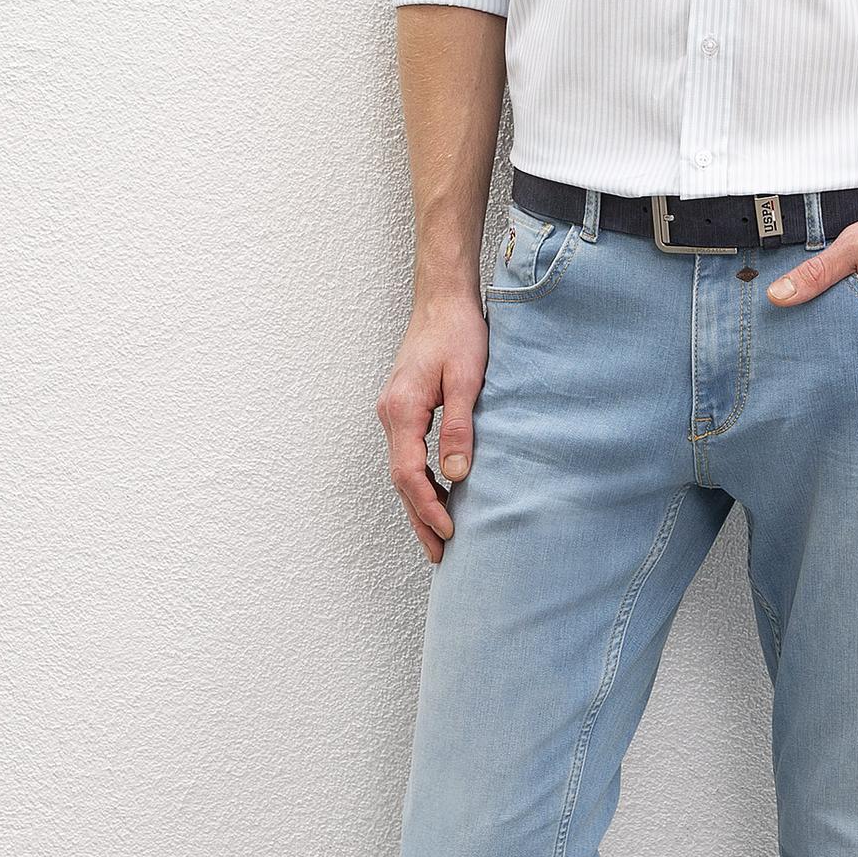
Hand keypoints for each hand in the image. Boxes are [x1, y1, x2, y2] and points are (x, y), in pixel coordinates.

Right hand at [378, 290, 490, 560]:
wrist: (443, 300)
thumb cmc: (458, 333)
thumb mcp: (467, 380)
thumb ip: (460, 428)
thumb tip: (457, 475)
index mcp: (402, 410)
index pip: (409, 474)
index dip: (429, 508)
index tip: (450, 533)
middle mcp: (390, 415)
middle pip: (401, 481)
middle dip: (420, 519)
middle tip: (441, 555)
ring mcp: (393, 413)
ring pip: (402, 471)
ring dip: (419, 505)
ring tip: (440, 537)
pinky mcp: (403, 409)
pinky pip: (407, 456)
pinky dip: (421, 482)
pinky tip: (440, 495)